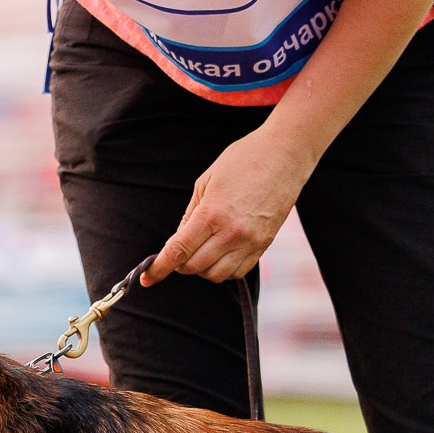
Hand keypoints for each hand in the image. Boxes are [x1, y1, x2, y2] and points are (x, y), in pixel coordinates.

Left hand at [144, 129, 315, 284]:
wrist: (285, 155)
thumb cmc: (244, 160)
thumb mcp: (206, 181)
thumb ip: (190, 215)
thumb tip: (178, 241)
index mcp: (211, 214)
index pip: (178, 251)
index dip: (160, 268)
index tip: (148, 278)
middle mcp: (231, 233)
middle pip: (194, 267)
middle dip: (180, 264)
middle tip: (179, 251)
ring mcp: (249, 241)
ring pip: (216, 275)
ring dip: (202, 268)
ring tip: (202, 251)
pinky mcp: (264, 245)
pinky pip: (238, 272)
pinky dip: (223, 269)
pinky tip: (220, 254)